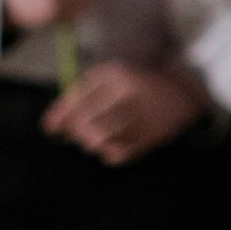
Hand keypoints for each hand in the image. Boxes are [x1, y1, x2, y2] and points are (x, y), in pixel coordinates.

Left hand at [43, 61, 205, 165]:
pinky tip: (113, 145)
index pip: (77, 101)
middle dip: (77, 132)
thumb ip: (76, 98)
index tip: (51, 129)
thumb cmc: (133, 86)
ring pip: (100, 141)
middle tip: (80, 134)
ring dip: (92, 143)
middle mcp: (128, 94)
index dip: (61, 118)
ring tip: (97, 138)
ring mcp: (143, 115)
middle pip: (86, 124)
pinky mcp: (154, 135)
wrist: (182, 91)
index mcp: (115, 75)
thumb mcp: (106, 81)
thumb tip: (48, 127)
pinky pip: (119, 154)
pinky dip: (110, 154)